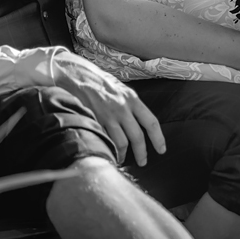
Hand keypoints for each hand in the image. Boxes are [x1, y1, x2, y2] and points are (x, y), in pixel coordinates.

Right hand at [51, 52, 165, 166]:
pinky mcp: (95, 121)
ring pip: (121, 143)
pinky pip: (105, 140)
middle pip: (137, 137)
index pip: (151, 122)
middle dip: (142, 153)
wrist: (77, 76)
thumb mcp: (121, 88)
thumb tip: (140, 122)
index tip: (161, 150)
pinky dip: (108, 149)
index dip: (158, 138)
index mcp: (132, 99)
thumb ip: (131, 104)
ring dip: (122, 155)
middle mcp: (122, 108)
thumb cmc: (100, 82)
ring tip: (121, 159)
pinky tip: (108, 151)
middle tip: (142, 162)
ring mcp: (107, 116)